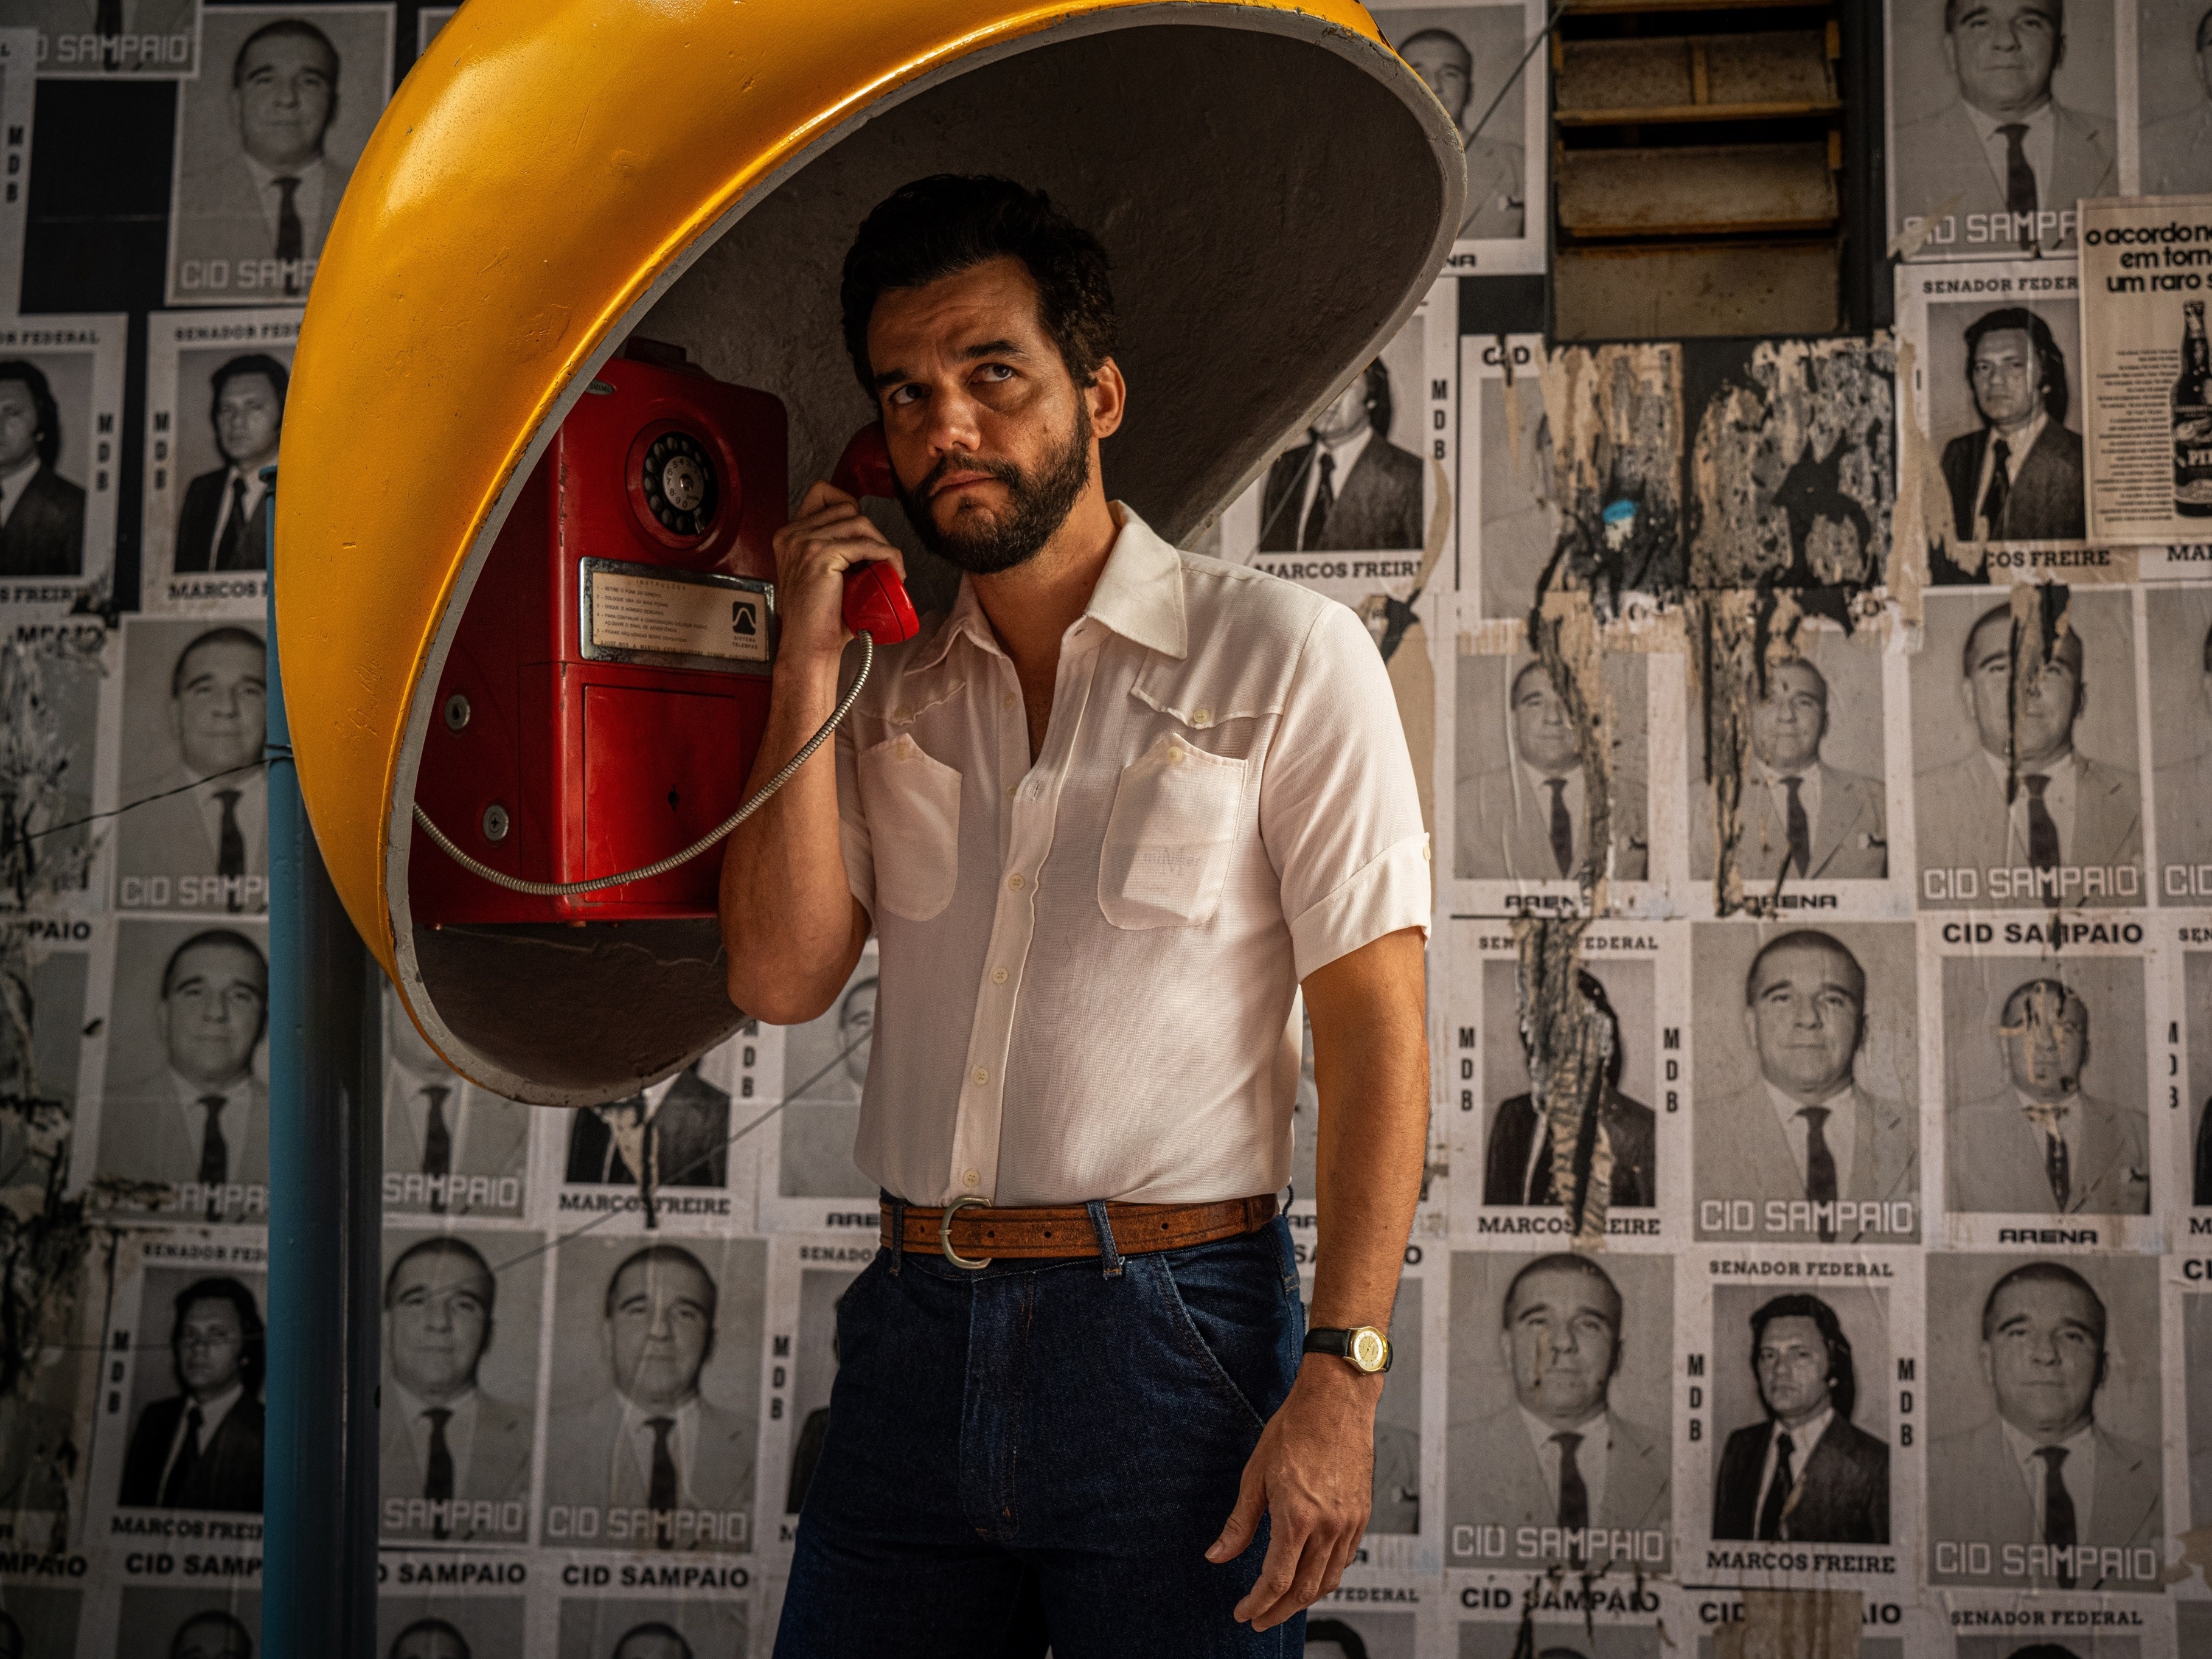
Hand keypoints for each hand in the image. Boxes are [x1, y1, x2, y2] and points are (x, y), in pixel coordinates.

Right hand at [768, 480, 907, 671]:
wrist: (809, 646)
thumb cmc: (820, 618)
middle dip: (871, 530)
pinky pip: (866, 545)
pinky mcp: (821, 556)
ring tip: (889, 568)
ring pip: (859, 522)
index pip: (822, 492)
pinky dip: (887, 556)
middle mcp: (792, 534)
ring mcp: (804, 543)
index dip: (849, 505)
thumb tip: (869, 538)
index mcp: (789, 535)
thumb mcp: (821, 574)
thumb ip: (832, 550)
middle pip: (847, 506)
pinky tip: (893, 571)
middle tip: (881, 558)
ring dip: (882, 543)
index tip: (865, 533)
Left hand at [1206, 1356, 1379, 1630]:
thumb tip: (1218, 1554)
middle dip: (1279, 1611)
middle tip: (1259, 1619)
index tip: (1243, 1612)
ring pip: (1328, 1579)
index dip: (1257, 1603)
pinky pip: (1345, 1559)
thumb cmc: (1296, 1427)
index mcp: (1297, 1516)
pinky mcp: (1361, 1515)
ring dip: (1304, 1599)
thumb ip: (1239, 1522)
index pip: (1275, 1580)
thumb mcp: (1255, 1474)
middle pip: (1304, 1590)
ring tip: (1282, 1604)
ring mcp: (1349, 1522)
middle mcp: (1328, 1525)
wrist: (1337, 1400)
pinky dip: (1326, 1575)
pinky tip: (1312, 1574)